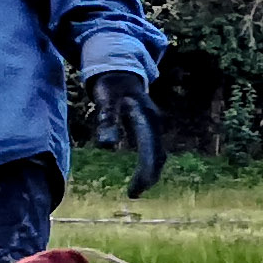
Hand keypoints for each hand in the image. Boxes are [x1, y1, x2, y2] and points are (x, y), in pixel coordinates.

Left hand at [88, 70, 165, 197]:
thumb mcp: (106, 100)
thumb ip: (106, 120)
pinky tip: (141, 173)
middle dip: (149, 175)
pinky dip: (149, 162)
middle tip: (134, 194)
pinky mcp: (148, 125)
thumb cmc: (110, 85)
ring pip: (158, 152)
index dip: (144, 172)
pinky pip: (153, 148)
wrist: (119, 68)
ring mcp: (153, 124)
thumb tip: (105, 146)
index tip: (134, 191)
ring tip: (137, 189)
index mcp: (147, 118)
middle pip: (158, 154)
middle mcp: (155, 123)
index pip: (150, 151)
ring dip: (150, 171)